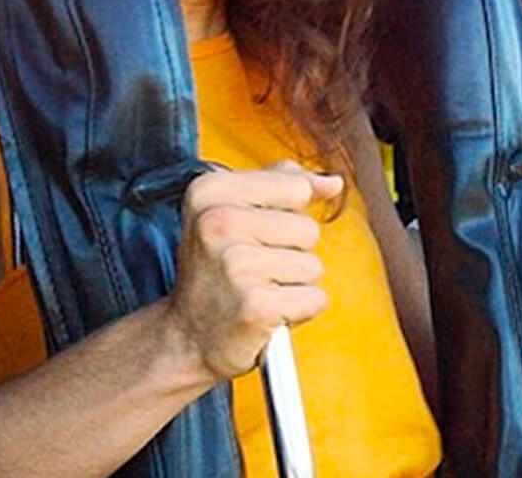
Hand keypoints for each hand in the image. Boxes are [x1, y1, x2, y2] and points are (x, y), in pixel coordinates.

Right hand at [167, 161, 342, 382]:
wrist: (188, 338)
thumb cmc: (218, 272)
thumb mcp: (234, 212)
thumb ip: (283, 184)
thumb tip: (334, 183)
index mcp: (210, 191)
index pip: (296, 186)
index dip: (288, 214)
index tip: (254, 234)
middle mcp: (218, 223)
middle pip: (308, 228)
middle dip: (291, 253)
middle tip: (252, 270)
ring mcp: (236, 265)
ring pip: (313, 266)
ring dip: (294, 284)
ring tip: (257, 290)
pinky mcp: (255, 306)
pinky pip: (315, 299)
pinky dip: (299, 311)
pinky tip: (266, 314)